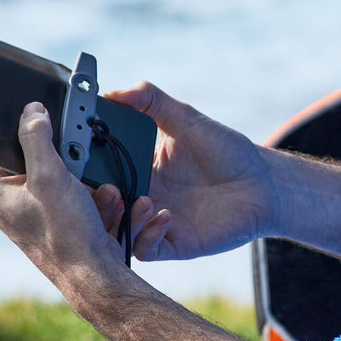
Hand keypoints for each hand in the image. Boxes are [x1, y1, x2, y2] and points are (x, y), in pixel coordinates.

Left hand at [0, 102, 155, 293]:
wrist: (96, 276)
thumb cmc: (65, 234)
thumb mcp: (49, 176)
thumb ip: (36, 138)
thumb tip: (31, 111)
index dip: (3, 123)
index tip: (23, 106)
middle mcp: (8, 200)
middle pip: (29, 153)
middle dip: (58, 151)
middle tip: (74, 150)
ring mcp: (34, 210)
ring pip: (58, 172)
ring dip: (83, 175)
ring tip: (97, 191)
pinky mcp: (58, 218)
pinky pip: (75, 191)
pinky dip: (93, 193)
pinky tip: (106, 204)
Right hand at [102, 82, 273, 262]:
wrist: (263, 183)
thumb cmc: (226, 150)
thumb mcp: (186, 118)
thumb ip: (151, 101)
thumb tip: (115, 92)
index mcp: (137, 165)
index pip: (98, 168)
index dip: (84, 166)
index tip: (78, 157)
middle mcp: (140, 193)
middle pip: (101, 202)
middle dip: (94, 197)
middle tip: (105, 185)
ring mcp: (153, 220)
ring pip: (116, 229)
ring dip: (120, 217)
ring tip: (139, 198)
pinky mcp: (172, 242)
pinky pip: (146, 248)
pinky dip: (148, 233)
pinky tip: (165, 214)